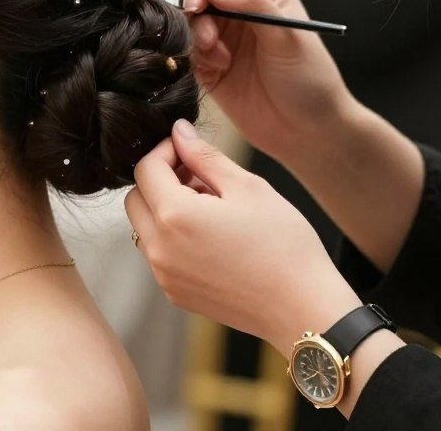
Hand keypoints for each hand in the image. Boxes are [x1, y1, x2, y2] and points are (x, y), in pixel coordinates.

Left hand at [124, 121, 361, 354]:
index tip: (188, 148)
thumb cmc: (284, 245)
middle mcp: (159, 248)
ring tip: (210, 206)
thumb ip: (204, 156)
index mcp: (173, 216)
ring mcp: (164, 275)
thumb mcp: (247, 187)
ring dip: (164, 208)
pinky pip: (159, 254)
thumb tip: (179, 131)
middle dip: (160, 180)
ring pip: (144, 226)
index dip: (164, 150)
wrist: (304, 309)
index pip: (146, 168)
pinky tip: (211, 235)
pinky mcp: (175, 293)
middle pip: (136, 198)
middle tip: (199, 176)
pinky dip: (172, 236)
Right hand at [180, 0, 352, 165]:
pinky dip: (195, 58)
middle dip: (193, 13)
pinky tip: (218, 71)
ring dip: (195, 38)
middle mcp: (238, 5)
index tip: (197, 6)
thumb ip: (249, 2)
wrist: (307, 131)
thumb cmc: (308, 78)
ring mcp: (221, 34)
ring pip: (184, 20)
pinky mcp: (207, 62)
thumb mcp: (285, 35)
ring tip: (220, 60)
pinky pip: (184, 49)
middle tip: (209, 40)